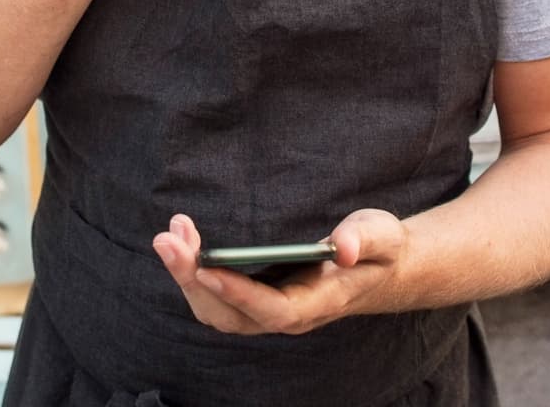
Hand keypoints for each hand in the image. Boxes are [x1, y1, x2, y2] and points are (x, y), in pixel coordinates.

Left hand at [151, 210, 408, 335]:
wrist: (375, 269)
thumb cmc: (376, 249)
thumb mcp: (382, 235)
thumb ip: (364, 239)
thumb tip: (342, 247)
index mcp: (318, 303)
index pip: (273, 309)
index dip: (238, 293)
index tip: (207, 268)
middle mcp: (287, 315)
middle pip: (230, 315)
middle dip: (193, 280)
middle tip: (168, 240)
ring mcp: (267, 311)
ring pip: (216, 310)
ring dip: (186, 275)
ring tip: (170, 234)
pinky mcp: (254, 300)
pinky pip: (214, 296)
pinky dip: (193, 270)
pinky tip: (183, 239)